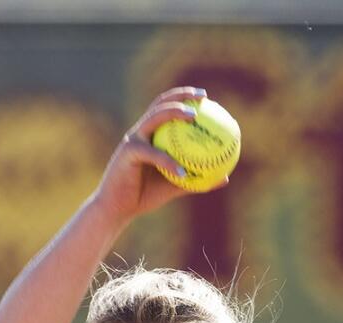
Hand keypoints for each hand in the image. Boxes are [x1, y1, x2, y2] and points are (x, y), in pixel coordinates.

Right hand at [89, 87, 228, 224]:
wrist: (117, 208)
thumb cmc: (144, 196)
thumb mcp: (175, 186)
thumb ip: (197, 179)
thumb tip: (225, 178)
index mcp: (151, 135)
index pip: (167, 108)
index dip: (185, 98)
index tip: (206, 98)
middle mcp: (141, 132)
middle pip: (160, 103)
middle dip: (181, 95)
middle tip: (203, 96)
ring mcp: (133, 140)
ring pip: (154, 118)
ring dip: (173, 112)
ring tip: (193, 117)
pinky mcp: (128, 153)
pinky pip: (153, 154)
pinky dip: (168, 162)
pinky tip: (184, 171)